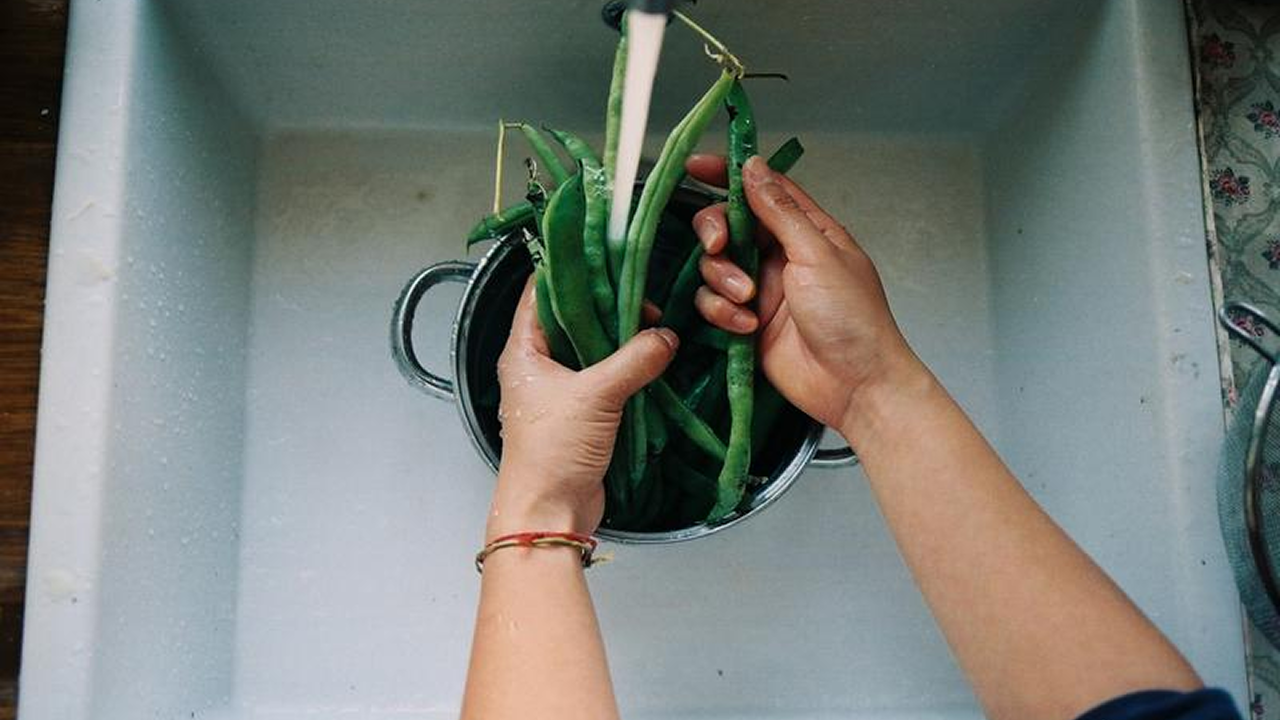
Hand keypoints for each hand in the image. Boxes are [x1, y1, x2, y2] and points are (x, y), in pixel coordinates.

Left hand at [488, 279, 678, 538]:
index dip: (571, 269)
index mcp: (523, 350)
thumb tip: (667, 336)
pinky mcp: (580, 412)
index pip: (542, 292)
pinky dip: (626, 366)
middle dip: (607, 304)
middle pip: (572, 318)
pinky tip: (652, 356)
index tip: (607, 254)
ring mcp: (559, 389)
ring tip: (653, 322)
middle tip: (644, 294)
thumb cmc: (552, 451)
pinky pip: (605, 376)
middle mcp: (537, 364)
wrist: (549, 512)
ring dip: (620, 338)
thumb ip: (635, 361)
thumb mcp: (597, 396)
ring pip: (591, 348)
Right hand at [685, 154, 923, 438]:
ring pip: (715, 267)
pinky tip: (746, 327)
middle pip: (728, 225)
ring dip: (723, 282)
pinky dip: (723, 314)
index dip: (728, 175)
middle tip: (719, 246)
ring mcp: (761, 290)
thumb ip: (780, 211)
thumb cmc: (852, 318)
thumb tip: (754, 168)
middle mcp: (780, 255)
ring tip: (748, 301)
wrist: (854, 385)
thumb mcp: (816, 255)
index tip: (696, 168)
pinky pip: (714, 305)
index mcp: (806, 230)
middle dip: (716, 233)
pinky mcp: (745, 322)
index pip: (763, 189)